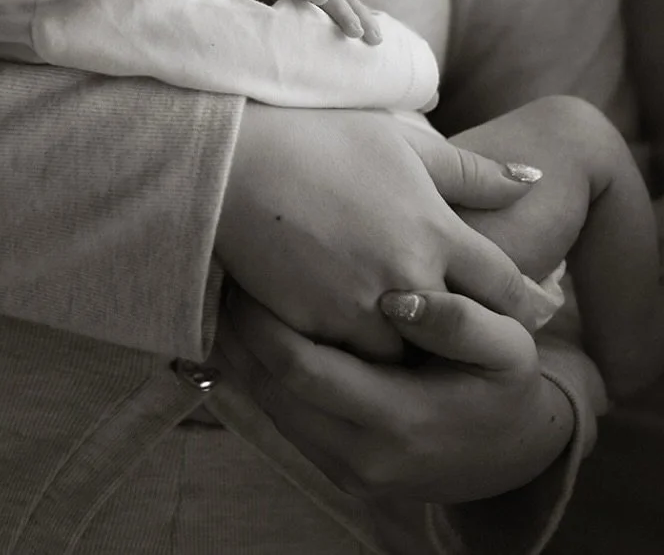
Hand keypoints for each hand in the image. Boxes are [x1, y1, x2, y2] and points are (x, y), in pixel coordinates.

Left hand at [215, 285, 578, 503]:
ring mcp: (344, 469)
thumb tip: (398, 298)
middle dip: (239, 330)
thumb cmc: (507, 387)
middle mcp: (361, 455)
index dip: (264, 320)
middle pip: (270, 388)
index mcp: (399, 421)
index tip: (247, 269)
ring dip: (240, 350)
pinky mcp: (334, 468)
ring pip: (266, 405)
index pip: (303, 369)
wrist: (517, 458)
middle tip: (222, 269)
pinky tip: (249, 326)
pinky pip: (281, 416)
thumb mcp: (509, 348)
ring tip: (227, 289)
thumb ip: (460, 322)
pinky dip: (258, 371)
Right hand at [216, 106, 540, 359]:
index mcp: (436, 231)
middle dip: (462, 334)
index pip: (506, 287)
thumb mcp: (403, 144)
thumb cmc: (321, 139)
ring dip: (403, 346)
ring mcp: (359, 308)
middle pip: (460, 334)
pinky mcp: (314, 328)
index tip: (517, 305)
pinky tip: (342, 326)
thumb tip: (534, 180)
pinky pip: (349, 359)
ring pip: (404, 359)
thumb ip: (472, 170)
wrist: (234, 162)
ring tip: (392, 329)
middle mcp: (407, 278)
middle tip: (458, 329)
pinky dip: (351, 349)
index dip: (519, 300)